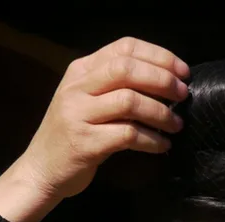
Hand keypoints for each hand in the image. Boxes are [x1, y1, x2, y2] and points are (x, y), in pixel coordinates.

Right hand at [0, 37, 188, 221]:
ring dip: (161, 112)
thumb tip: (164, 80)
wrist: (41, 170)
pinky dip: (151, 140)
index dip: (158, 56)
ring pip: (129, 101)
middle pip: (127, 69)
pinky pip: (128, 135)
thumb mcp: (86, 99)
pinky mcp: (85, 143)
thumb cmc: (72, 134)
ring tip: (176, 124)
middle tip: (184, 95)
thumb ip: (113, 85)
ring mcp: (78, 114)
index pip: (124, 48)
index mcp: (80, 70)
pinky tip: (162, 145)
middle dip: (162, 80)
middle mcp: (77, 88)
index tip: (182, 71)